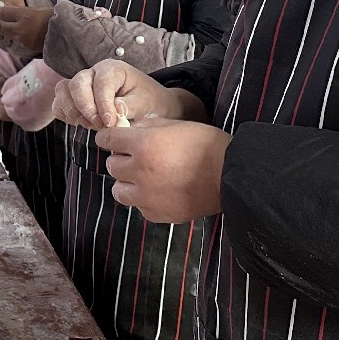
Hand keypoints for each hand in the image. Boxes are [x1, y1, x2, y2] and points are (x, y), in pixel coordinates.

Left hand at [0, 2, 50, 54]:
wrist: (64, 34)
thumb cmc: (52, 17)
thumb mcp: (37, 8)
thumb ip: (20, 9)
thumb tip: (5, 7)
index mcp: (25, 16)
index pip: (3, 12)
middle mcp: (21, 28)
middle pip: (0, 23)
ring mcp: (22, 38)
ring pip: (3, 32)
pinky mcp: (24, 45)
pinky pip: (10, 37)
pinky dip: (3, 32)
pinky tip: (0, 29)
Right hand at [53, 58, 197, 130]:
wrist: (148, 105)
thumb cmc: (148, 100)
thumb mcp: (146, 102)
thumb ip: (130, 106)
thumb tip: (114, 111)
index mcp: (112, 69)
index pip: (101, 83)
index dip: (103, 104)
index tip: (110, 123)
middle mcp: (93, 73)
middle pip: (77, 83)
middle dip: (85, 107)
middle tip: (98, 125)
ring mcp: (81, 85)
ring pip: (63, 91)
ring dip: (73, 111)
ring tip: (90, 125)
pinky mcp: (73, 99)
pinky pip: (59, 104)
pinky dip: (65, 115)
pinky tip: (80, 124)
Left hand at [99, 117, 227, 222]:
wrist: (231, 175)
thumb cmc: (207, 145)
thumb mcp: (176, 125)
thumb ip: (147, 127)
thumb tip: (129, 129)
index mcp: (143, 145)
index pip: (107, 140)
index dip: (109, 138)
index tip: (112, 139)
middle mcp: (140, 172)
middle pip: (112, 166)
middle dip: (122, 160)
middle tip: (137, 158)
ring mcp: (147, 196)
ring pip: (119, 191)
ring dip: (128, 183)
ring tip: (145, 178)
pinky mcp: (158, 214)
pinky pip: (139, 207)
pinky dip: (145, 200)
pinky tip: (160, 192)